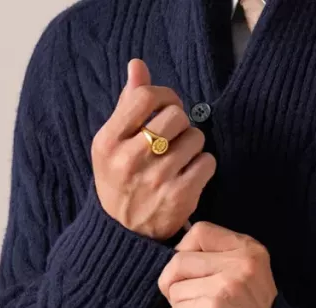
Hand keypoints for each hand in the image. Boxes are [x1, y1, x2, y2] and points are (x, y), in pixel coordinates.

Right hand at [91, 58, 215, 239]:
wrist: (124, 234)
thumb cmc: (120, 182)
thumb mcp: (111, 145)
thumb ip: (126, 104)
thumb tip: (138, 65)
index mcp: (108, 141)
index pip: (144, 97)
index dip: (165, 95)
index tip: (169, 106)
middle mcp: (130, 159)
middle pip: (175, 116)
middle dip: (182, 122)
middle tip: (176, 135)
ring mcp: (156, 179)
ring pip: (195, 138)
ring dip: (194, 144)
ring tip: (182, 157)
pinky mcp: (180, 197)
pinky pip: (207, 162)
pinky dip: (205, 164)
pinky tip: (192, 173)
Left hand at [157, 221, 277, 307]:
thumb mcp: (248, 272)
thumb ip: (219, 257)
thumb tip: (175, 253)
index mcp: (248, 250)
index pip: (200, 231)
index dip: (184, 250)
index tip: (191, 271)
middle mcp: (239, 265)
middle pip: (178, 261)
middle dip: (175, 285)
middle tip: (193, 302)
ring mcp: (225, 288)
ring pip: (175, 290)